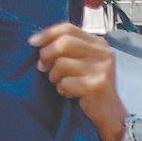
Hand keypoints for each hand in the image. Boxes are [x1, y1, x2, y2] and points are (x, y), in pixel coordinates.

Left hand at [29, 24, 125, 140]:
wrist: (109, 112)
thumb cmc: (90, 86)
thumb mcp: (82, 61)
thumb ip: (67, 49)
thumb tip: (37, 43)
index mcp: (98, 44)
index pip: (68, 28)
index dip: (47, 34)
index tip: (32, 42)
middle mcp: (103, 53)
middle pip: (64, 42)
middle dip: (47, 55)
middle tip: (43, 67)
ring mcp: (102, 69)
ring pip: (62, 64)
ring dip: (54, 76)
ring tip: (61, 83)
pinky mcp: (97, 85)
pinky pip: (66, 83)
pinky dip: (62, 89)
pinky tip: (70, 93)